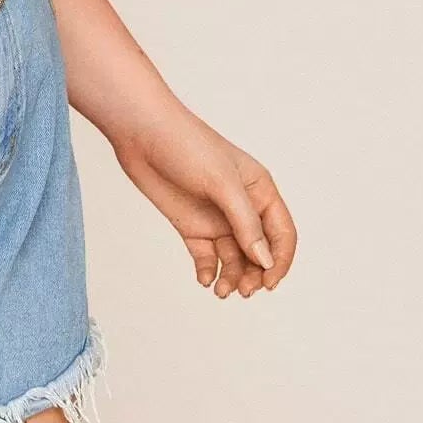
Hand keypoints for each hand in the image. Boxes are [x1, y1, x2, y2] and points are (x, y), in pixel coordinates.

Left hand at [112, 103, 297, 296]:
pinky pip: (207, 256)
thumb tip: (266, 261)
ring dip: (232, 277)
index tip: (268, 282)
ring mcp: (216, 217)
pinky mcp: (191, 225)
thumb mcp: (222, 183)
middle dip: (255, 275)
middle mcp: (242, 207)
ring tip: (220, 291)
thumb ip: (245, 223)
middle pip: (259, 252)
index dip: (280, 261)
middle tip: (242, 291)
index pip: (282, 233)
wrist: (141, 132)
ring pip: (234, 258)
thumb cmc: (186, 145)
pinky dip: (208, 270)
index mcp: (259, 190)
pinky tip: (203, 278)